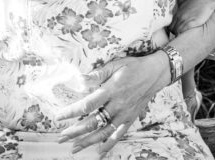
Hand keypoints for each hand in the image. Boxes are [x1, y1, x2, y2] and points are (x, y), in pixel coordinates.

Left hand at [54, 54, 168, 154]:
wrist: (155, 73)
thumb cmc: (133, 66)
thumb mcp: (115, 65)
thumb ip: (97, 74)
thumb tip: (79, 79)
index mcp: (111, 90)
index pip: (87, 104)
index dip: (71, 112)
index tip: (58, 117)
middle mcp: (117, 105)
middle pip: (93, 122)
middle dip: (75, 131)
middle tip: (61, 137)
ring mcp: (124, 114)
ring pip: (103, 132)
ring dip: (87, 141)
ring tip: (73, 148)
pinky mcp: (130, 119)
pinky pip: (118, 134)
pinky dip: (109, 144)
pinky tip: (99, 152)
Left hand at [171, 0, 214, 34]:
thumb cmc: (199, 1)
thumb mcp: (188, 6)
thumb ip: (184, 13)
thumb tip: (184, 18)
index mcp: (179, 12)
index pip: (171, 25)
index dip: (173, 30)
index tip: (175, 34)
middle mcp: (180, 16)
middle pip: (172, 29)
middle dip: (175, 34)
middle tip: (179, 38)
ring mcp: (185, 19)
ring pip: (177, 31)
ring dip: (179, 36)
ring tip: (183, 40)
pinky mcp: (191, 22)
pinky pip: (183, 31)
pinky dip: (183, 35)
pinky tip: (187, 38)